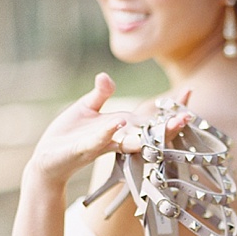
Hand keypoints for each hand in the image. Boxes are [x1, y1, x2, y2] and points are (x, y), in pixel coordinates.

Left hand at [25, 76, 195, 191]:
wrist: (47, 159)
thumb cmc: (69, 135)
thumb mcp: (85, 108)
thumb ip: (100, 94)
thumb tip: (106, 76)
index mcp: (120, 126)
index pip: (148, 116)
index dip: (168, 106)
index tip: (189, 92)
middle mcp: (116, 138)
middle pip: (147, 133)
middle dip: (168, 126)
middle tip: (188, 116)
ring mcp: (101, 145)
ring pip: (130, 141)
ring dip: (148, 134)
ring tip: (167, 124)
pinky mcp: (83, 149)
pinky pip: (99, 141)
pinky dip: (109, 132)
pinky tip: (118, 123)